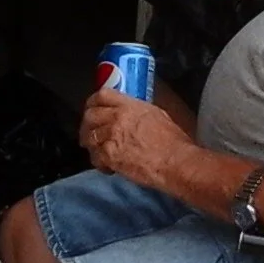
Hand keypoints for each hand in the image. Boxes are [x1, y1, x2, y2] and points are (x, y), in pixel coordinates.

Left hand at [80, 88, 194, 187]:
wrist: (175, 162)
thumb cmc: (173, 142)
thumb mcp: (156, 115)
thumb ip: (136, 111)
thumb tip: (128, 113)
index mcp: (129, 106)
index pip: (102, 96)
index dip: (93, 102)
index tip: (91, 108)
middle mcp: (117, 118)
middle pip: (89, 116)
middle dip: (88, 125)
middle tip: (91, 133)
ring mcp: (111, 136)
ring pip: (88, 137)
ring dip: (92, 145)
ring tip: (101, 152)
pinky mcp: (109, 155)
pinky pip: (94, 157)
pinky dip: (99, 162)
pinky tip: (108, 166)